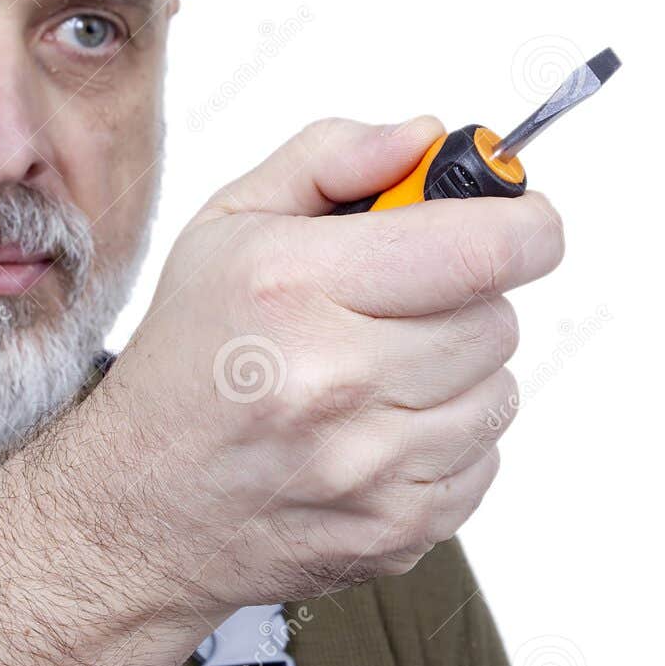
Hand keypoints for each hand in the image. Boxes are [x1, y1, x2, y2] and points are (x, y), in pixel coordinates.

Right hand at [82, 116, 564, 613]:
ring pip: (500, 391)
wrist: (138, 510)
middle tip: (401, 305)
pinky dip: (448, 440)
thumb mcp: (227, 224)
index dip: (526, 225)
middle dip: (466, 299)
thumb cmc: (188, 360)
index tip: (524, 220)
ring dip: (460, 373)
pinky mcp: (399, 528)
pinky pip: (486, 459)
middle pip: (497, 319)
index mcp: (293, 286)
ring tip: (380, 373)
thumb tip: (426, 137)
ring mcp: (372, 466)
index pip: (479, 250)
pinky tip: (379, 432)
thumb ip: (329, 157)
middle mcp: (336, 381)